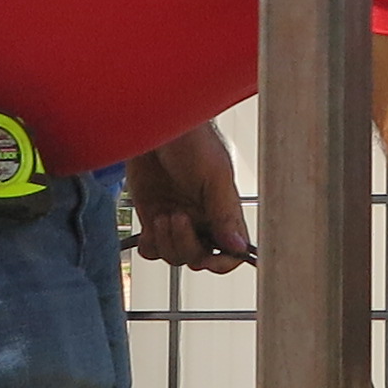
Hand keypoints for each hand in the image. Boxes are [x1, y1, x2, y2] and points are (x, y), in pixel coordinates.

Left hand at [126, 124, 256, 272]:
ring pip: (174, 255)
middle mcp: (202, 220)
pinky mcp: (153, 217)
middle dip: (186, 245)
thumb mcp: (213, 174)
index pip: (231, 251)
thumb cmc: (191, 140)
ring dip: (167, 241)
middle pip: (198, 257)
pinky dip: (150, 243)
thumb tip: (237, 245)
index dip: (221, 262)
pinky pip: (152, 248)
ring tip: (164, 214)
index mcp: (223, 211)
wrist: (153, 125)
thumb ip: (224, 212)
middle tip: (178, 218)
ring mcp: (176, 220)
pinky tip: (151, 222)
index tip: (208, 260)